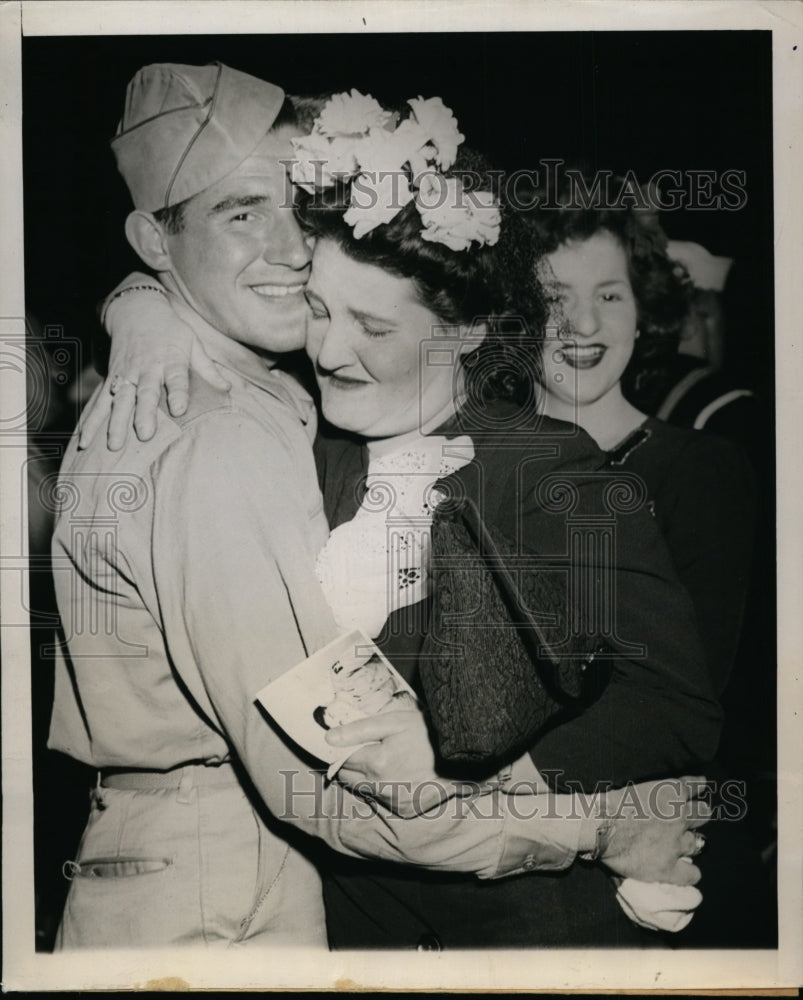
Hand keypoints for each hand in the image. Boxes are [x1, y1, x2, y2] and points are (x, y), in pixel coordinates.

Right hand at [78, 285, 228, 450]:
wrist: (136, 311)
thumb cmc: (170, 331)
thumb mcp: (193, 343)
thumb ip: (207, 368)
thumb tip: (228, 388)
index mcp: (171, 360)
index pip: (176, 378)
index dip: (177, 393)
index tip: (179, 410)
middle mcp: (147, 369)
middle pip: (145, 393)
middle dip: (144, 414)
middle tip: (145, 435)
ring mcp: (126, 375)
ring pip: (119, 400)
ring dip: (115, 423)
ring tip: (113, 445)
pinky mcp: (112, 380)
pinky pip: (100, 402)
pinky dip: (92, 421)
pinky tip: (85, 440)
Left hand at [325, 709, 454, 816]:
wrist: (461, 755)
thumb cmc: (427, 733)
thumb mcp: (393, 722)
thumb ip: (359, 730)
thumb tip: (328, 737)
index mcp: (376, 763)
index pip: (340, 760)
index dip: (339, 749)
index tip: (341, 742)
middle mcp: (381, 788)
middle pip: (348, 778)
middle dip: (349, 764)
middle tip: (362, 749)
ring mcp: (393, 802)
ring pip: (363, 790)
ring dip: (364, 777)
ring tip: (381, 759)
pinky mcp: (404, 809)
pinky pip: (381, 800)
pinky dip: (381, 788)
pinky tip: (394, 773)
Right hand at [594, 775, 711, 886]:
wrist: (600, 825)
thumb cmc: (613, 802)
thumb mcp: (639, 786)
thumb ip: (660, 787)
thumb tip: (684, 784)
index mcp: (672, 792)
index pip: (694, 786)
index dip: (696, 788)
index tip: (698, 788)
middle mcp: (680, 817)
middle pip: (702, 814)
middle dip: (698, 815)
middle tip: (689, 819)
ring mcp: (676, 844)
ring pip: (698, 843)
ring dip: (691, 842)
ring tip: (682, 844)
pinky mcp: (668, 868)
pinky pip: (691, 874)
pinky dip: (690, 872)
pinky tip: (685, 870)